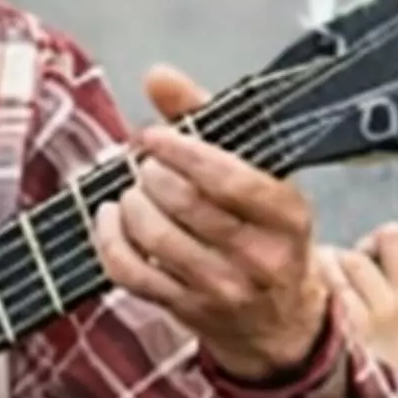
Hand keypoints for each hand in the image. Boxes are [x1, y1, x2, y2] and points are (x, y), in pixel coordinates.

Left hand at [89, 66, 331, 379]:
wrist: (279, 321)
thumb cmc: (265, 232)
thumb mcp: (260, 174)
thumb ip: (208, 119)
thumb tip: (158, 77)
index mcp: (288, 217)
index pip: (230, 180)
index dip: (183, 152)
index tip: (153, 136)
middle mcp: (259, 257)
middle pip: (186, 205)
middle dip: (152, 175)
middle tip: (146, 164)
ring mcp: (222, 289)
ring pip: (156, 238)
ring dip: (132, 204)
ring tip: (134, 190)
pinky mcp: (187, 311)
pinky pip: (130, 272)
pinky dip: (109, 239)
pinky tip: (112, 217)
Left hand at [326, 218, 397, 374]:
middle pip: (391, 237)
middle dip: (377, 241)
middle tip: (371, 259)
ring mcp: (372, 312)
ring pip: (350, 255)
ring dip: (342, 260)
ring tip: (343, 282)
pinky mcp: (340, 324)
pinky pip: (324, 278)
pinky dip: (319, 275)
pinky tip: (320, 289)